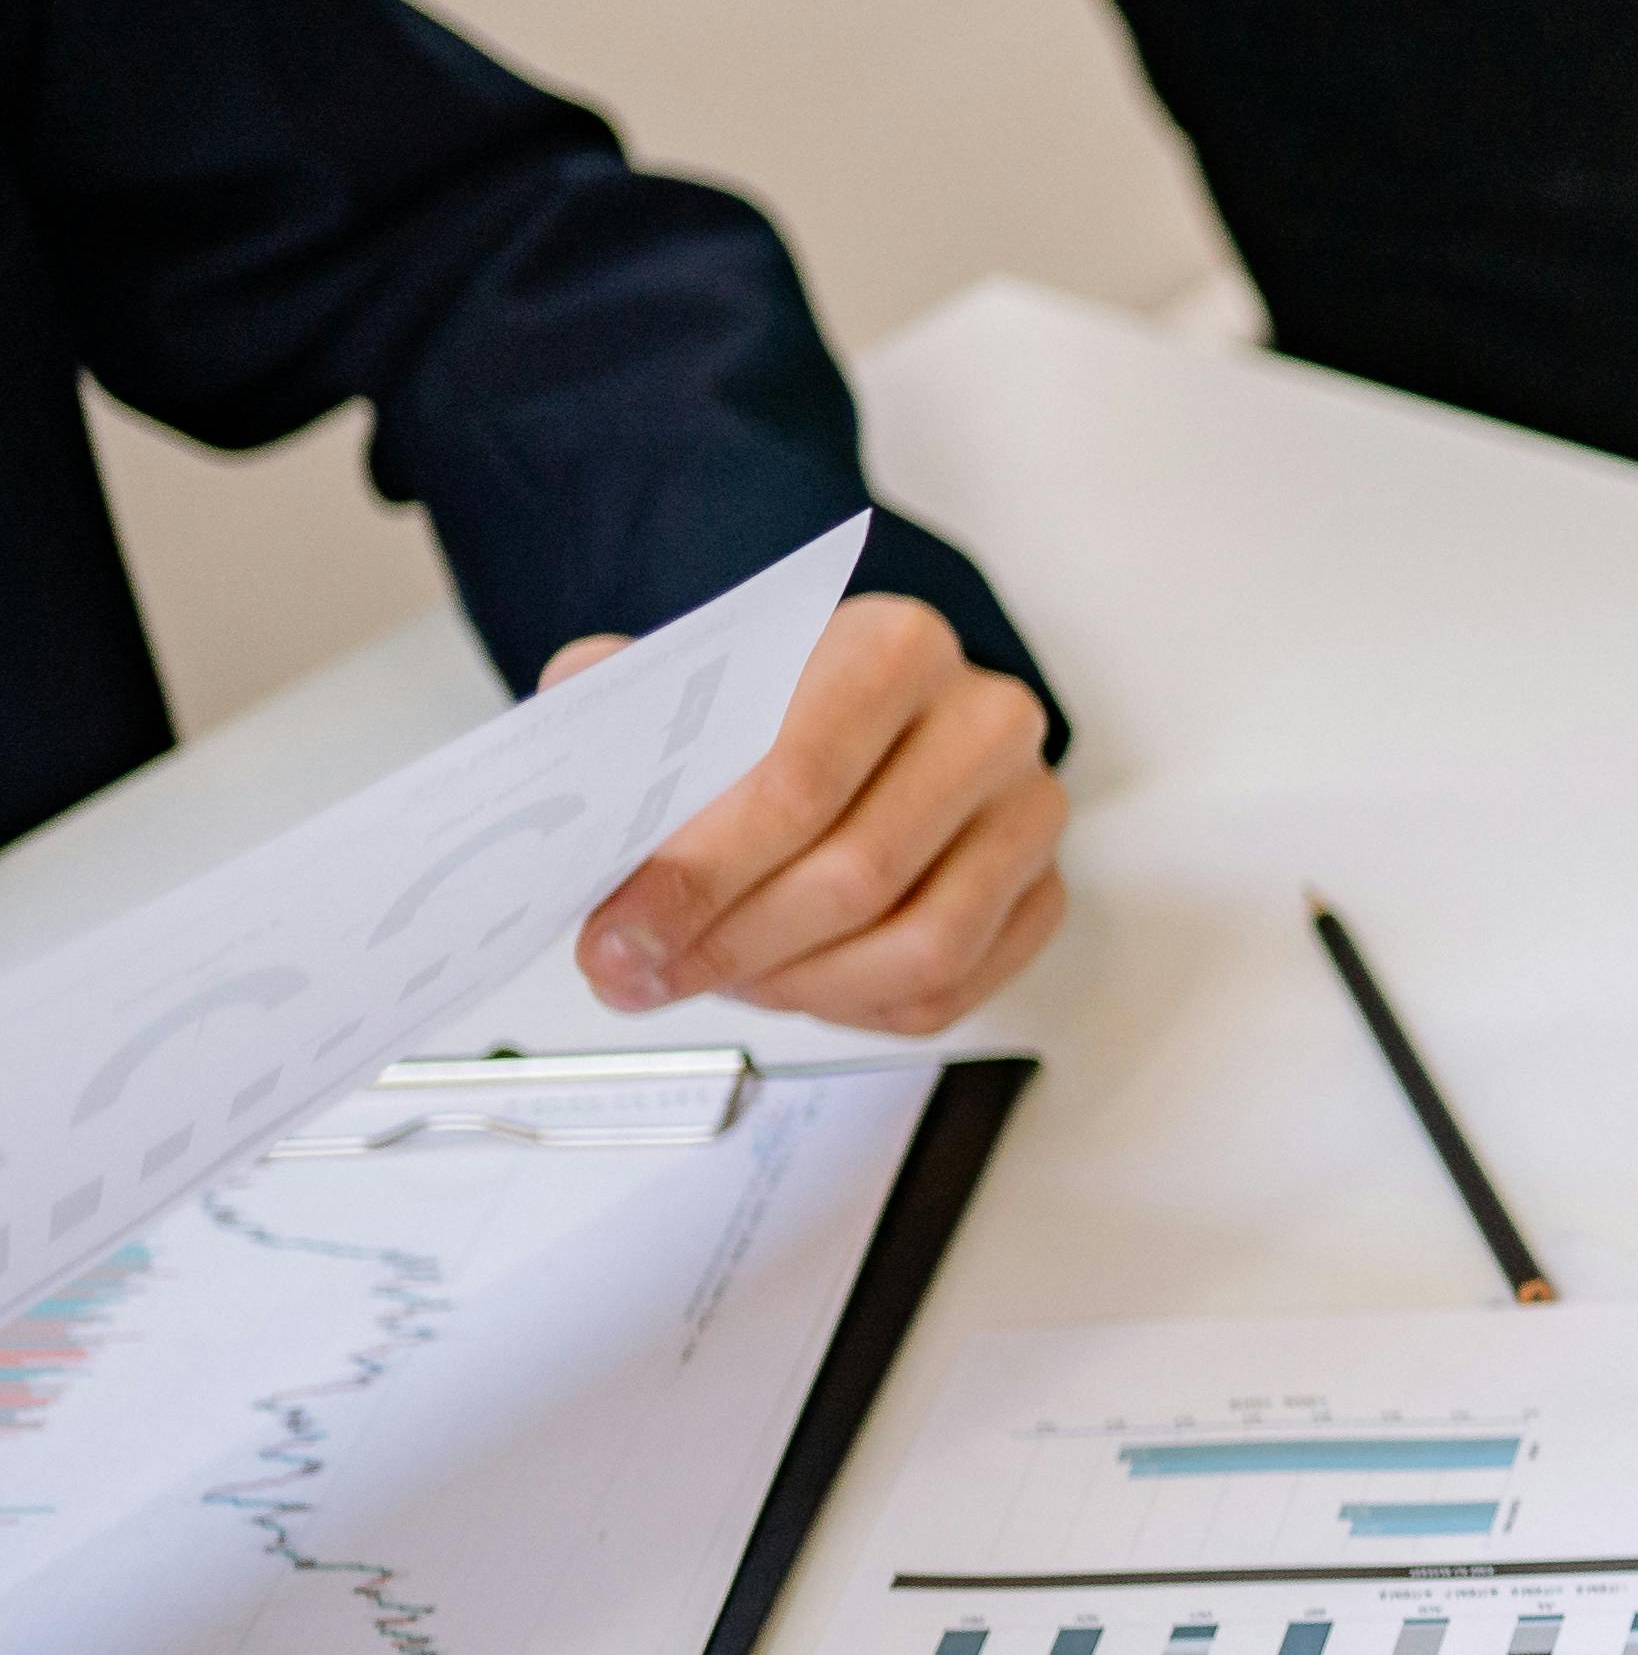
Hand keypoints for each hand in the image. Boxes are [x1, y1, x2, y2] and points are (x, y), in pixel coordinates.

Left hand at [551, 593, 1065, 1032]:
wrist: (859, 721)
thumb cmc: (767, 710)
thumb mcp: (680, 680)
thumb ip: (618, 714)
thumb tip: (575, 800)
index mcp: (898, 647)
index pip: (799, 775)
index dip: (700, 870)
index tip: (617, 932)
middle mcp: (987, 722)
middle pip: (860, 871)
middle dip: (730, 943)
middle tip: (640, 975)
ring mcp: (1030, 811)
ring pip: (922, 946)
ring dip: (797, 986)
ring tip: (718, 979)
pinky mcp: (1045, 891)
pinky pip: (953, 989)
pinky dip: (855, 1008)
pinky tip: (789, 984)